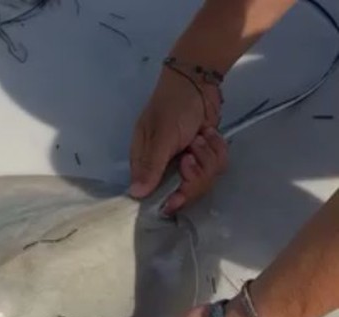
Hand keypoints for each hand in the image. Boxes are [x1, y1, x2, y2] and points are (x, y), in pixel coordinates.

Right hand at [130, 68, 226, 214]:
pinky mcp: (206, 157)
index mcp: (147, 165)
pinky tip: (210, 135)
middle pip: (184, 193)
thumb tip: (135, 193)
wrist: (198, 81)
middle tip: (191, 154)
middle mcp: (166, 169)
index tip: (177, 198)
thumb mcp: (162, 135)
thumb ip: (152, 166)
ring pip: (204, 181)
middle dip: (194, 175)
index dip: (169, 199)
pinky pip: (217, 168)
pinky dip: (218, 151)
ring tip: (200, 137)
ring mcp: (187, 164)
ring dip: (207, 158)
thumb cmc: (173, 106)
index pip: (155, 195)